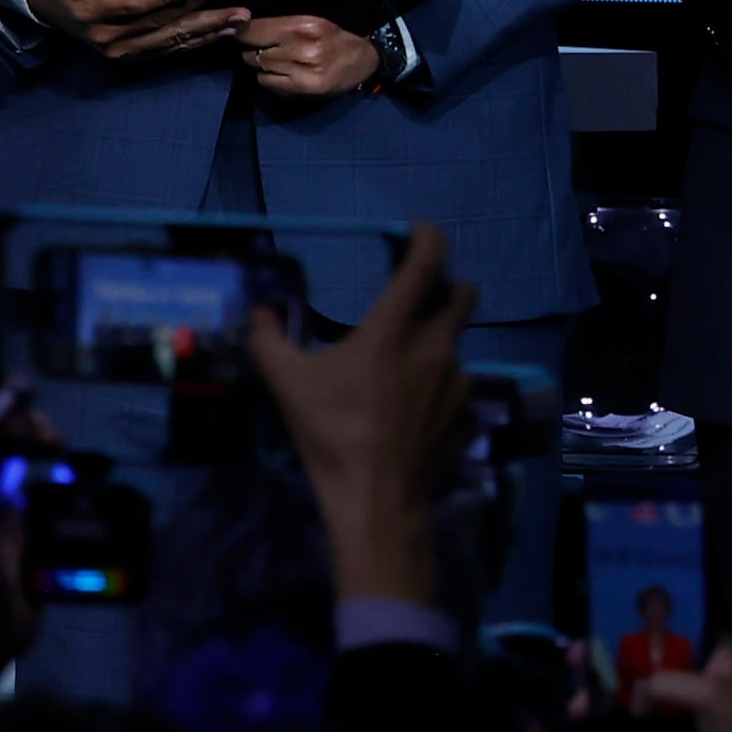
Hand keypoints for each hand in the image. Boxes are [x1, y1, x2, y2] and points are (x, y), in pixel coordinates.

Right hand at [25, 0, 242, 57]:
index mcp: (87, 7)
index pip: (133, 4)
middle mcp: (103, 34)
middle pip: (158, 26)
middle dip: (200, 16)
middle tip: (237, 8)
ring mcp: (116, 47)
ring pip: (166, 40)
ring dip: (204, 32)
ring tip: (238, 21)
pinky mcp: (126, 52)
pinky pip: (163, 49)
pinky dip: (192, 42)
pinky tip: (220, 33)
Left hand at [236, 13, 385, 100]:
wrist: (366, 59)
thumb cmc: (336, 36)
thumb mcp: (312, 21)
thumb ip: (279, 23)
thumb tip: (241, 26)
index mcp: (305, 25)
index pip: (254, 30)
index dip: (244, 31)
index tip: (244, 32)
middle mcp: (304, 48)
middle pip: (253, 51)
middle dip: (255, 49)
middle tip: (269, 47)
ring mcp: (304, 71)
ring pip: (259, 67)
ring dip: (264, 64)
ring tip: (281, 60)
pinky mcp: (304, 88)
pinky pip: (267, 83)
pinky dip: (270, 78)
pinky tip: (285, 73)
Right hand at [242, 223, 476, 609]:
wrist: (376, 499)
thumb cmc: (330, 434)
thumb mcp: (287, 383)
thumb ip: (269, 340)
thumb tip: (260, 312)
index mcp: (394, 330)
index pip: (426, 265)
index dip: (430, 239)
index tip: (423, 232)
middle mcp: (436, 346)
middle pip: (463, 296)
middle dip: (447, 289)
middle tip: (418, 301)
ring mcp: (460, 380)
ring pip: (458, 345)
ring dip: (437, 345)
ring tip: (401, 373)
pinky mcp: (471, 413)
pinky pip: (459, 388)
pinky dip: (440, 389)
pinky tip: (412, 412)